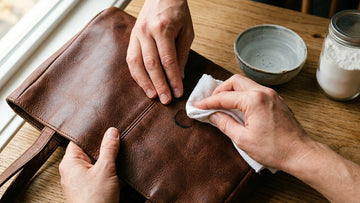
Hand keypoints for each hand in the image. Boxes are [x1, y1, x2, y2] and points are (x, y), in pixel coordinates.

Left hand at [59, 127, 120, 202]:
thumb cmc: (95, 199)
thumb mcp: (106, 169)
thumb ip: (109, 148)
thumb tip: (111, 132)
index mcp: (70, 162)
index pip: (79, 139)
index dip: (92, 132)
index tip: (104, 126)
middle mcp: (71, 170)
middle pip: (87, 150)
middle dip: (101, 145)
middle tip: (114, 136)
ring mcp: (78, 180)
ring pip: (92, 162)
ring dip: (104, 158)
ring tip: (116, 150)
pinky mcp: (86, 188)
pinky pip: (95, 173)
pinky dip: (104, 169)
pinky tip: (115, 167)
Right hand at [126, 0, 193, 103]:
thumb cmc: (176, 11)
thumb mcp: (187, 31)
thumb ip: (182, 54)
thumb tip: (179, 77)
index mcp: (163, 29)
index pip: (168, 60)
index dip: (173, 79)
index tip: (178, 92)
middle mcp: (146, 32)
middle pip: (151, 64)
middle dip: (159, 85)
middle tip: (166, 99)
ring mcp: (136, 35)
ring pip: (137, 63)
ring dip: (145, 82)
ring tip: (153, 95)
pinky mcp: (131, 37)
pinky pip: (130, 59)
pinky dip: (136, 74)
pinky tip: (143, 84)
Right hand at [195, 74, 359, 201]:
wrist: (300, 153)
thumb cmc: (274, 149)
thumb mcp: (243, 139)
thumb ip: (225, 124)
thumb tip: (213, 115)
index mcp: (254, 100)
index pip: (224, 97)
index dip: (208, 102)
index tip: (197, 106)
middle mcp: (263, 92)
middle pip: (235, 81)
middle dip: (220, 90)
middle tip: (210, 102)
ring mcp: (271, 95)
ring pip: (245, 84)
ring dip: (231, 91)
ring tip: (222, 104)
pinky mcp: (276, 100)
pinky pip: (255, 90)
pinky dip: (243, 95)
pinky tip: (238, 107)